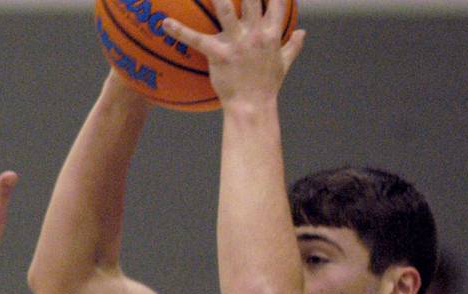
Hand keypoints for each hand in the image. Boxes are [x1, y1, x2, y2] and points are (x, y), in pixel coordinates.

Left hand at [161, 0, 304, 107]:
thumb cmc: (266, 87)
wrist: (252, 108)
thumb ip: (292, 45)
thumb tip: (303, 32)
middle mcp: (255, 34)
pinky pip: (196, 39)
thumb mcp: (283, 64)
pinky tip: (164, 23)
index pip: (277, 1)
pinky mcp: (219, 55)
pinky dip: (179, 31)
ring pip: (226, 8)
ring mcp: (237, 43)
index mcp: (271, 34)